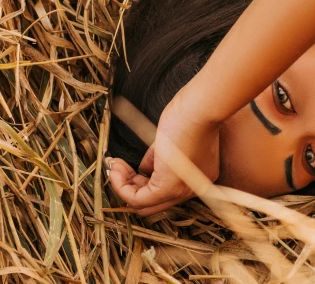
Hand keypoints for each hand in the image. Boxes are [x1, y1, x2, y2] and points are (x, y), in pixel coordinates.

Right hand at [107, 94, 220, 215]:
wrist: (199, 109)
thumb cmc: (190, 115)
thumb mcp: (171, 142)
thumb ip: (158, 159)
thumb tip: (143, 170)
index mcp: (197, 178)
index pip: (165, 193)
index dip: (141, 181)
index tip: (127, 165)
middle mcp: (192, 189)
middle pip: (154, 204)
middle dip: (130, 186)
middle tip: (118, 167)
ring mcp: (180, 191)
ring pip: (143, 205)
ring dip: (122, 185)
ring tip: (115, 165)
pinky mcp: (167, 187)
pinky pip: (137, 199)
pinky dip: (121, 186)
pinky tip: (115, 168)